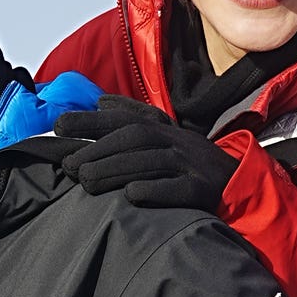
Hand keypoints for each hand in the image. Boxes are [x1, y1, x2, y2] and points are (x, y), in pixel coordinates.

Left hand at [54, 94, 238, 211]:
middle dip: (98, 149)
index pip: (122, 119)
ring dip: (115, 170)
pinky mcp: (202, 189)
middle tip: (69, 165)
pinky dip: (154, 190)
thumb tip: (100, 100)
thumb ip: (132, 116)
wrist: (237, 181)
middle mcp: (175, 140)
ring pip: (149, 162)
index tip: (58, 125)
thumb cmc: (189, 160)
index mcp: (162, 127)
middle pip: (133, 139)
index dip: (90, 120)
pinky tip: (131, 195)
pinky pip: (177, 188)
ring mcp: (190, 164)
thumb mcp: (164, 133)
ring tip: (86, 181)